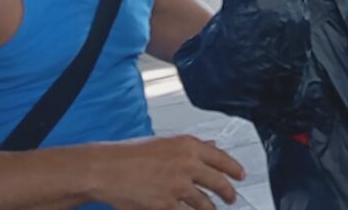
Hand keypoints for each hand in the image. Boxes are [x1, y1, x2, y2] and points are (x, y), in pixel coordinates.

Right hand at [88, 135, 244, 209]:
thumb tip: (213, 146)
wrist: (106, 168)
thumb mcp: (166, 143)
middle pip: (219, 183)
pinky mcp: (166, 205)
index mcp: (189, 146)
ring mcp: (178, 186)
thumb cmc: (131, 154)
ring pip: (205, 204)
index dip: (235, 170)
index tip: (241, 176)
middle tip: (231, 198)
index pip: (222, 159)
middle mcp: (187, 164)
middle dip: (228, 194)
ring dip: (211, 209)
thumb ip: (192, 147)